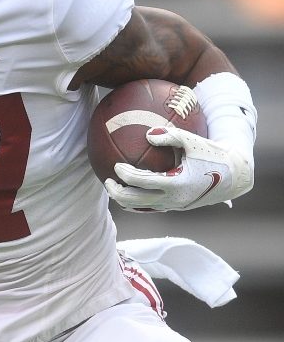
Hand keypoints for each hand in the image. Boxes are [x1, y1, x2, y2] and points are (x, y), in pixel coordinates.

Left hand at [103, 126, 253, 211]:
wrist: (234, 175)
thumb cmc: (212, 154)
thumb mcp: (194, 141)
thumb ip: (171, 135)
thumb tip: (148, 134)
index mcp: (177, 184)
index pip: (142, 182)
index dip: (125, 175)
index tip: (116, 165)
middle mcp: (174, 199)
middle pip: (136, 201)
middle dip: (117, 192)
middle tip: (106, 180)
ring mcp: (175, 206)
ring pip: (142, 208)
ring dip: (124, 200)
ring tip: (113, 188)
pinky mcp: (177, 207)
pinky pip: (151, 207)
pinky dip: (137, 202)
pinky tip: (128, 193)